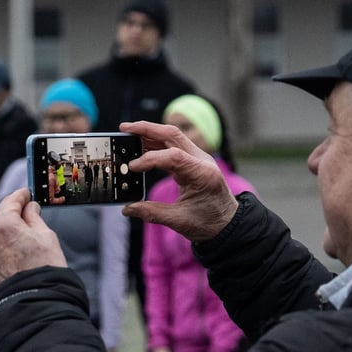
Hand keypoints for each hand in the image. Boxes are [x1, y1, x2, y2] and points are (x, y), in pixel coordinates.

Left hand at [0, 188, 67, 290]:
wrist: (35, 302)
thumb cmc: (44, 267)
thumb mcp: (45, 235)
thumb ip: (34, 217)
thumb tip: (29, 208)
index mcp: (3, 224)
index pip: (11, 202)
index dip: (21, 196)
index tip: (27, 193)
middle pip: (1, 220)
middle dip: (13, 218)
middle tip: (29, 217)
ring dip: (7, 237)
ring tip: (24, 244)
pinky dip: (1, 253)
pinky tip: (15, 260)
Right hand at [120, 121, 238, 242]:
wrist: (228, 224)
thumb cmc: (209, 223)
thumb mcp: (180, 222)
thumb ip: (152, 213)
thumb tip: (128, 209)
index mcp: (202, 174)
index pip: (173, 156)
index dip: (149, 159)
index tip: (132, 167)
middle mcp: (202, 160)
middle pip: (172, 134)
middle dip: (147, 129)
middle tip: (124, 128)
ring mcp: (198, 158)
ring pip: (172, 136)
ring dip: (150, 133)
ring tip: (128, 134)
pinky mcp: (193, 161)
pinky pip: (174, 145)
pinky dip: (156, 143)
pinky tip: (141, 146)